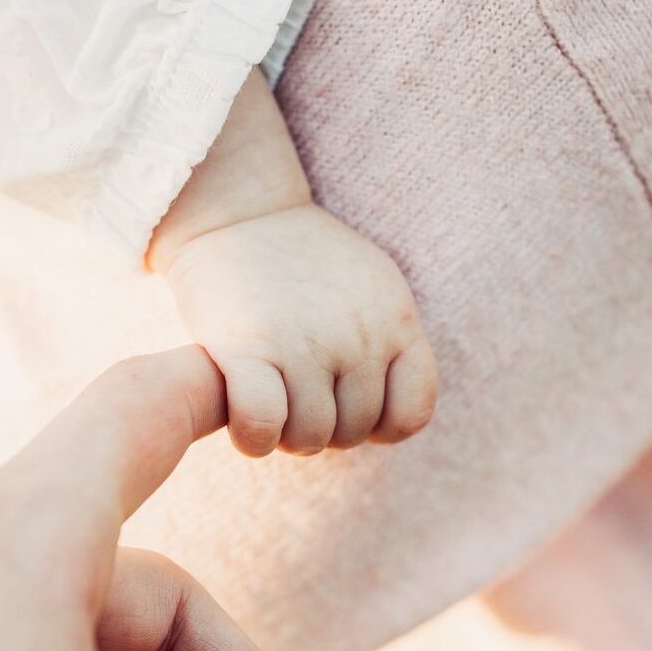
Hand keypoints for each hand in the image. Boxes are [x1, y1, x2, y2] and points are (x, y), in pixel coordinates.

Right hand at [149, 70, 437, 457]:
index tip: (347, 407)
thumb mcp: (372, 287)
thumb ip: (392, 343)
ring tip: (271, 406)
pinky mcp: (247, 348)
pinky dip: (254, 439)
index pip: (411, 413)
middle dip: (322, 429)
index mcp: (396, 320)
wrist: (240, 211)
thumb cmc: (303, 259)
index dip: (379, 427)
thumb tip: (390, 421)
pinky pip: (261, 426)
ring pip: (310, 438)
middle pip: (353, 431)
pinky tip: (244, 424)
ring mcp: (305, 343)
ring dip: (286, 437)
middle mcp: (359, 335)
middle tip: (294, 402)